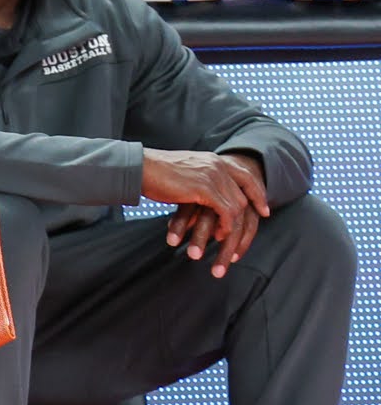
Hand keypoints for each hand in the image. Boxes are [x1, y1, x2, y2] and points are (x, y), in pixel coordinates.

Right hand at [150, 151, 268, 276]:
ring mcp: (213, 175)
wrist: (139, 168)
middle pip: (245, 194)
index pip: (247, 176)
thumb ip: (198, 181)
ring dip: (234, 228)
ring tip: (227, 244)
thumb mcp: (184, 174)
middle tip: (248, 235)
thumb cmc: (154, 173)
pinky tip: (219, 236)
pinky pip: (227, 211)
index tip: (264, 210)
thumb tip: (202, 199)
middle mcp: (218, 165)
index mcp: (214, 160)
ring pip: (237, 206)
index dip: (258, 194)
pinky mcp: (205, 188)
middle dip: (250, 218)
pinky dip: (226, 225)